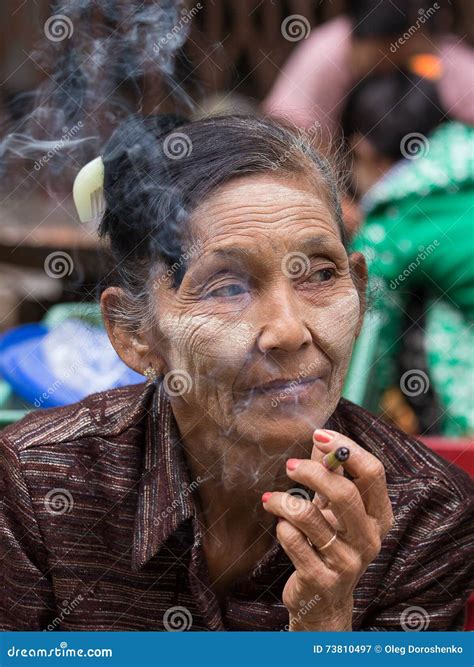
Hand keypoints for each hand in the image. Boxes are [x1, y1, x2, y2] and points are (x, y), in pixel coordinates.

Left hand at [261, 429, 393, 630]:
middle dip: (311, 472)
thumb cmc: (329, 543)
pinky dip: (280, 527)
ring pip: (309, 517)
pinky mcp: (321, 579)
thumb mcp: (334, 507)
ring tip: (271, 499)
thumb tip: (320, 436)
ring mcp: (347, 562)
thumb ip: (331, 473)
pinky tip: (280, 527)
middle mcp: (370, 540)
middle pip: (344, 492)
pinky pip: (292, 540)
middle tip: (289, 466)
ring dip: (284, 501)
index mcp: (380, 516)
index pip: (373, 472)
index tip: (320, 434)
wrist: (323, 601)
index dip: (346, 448)